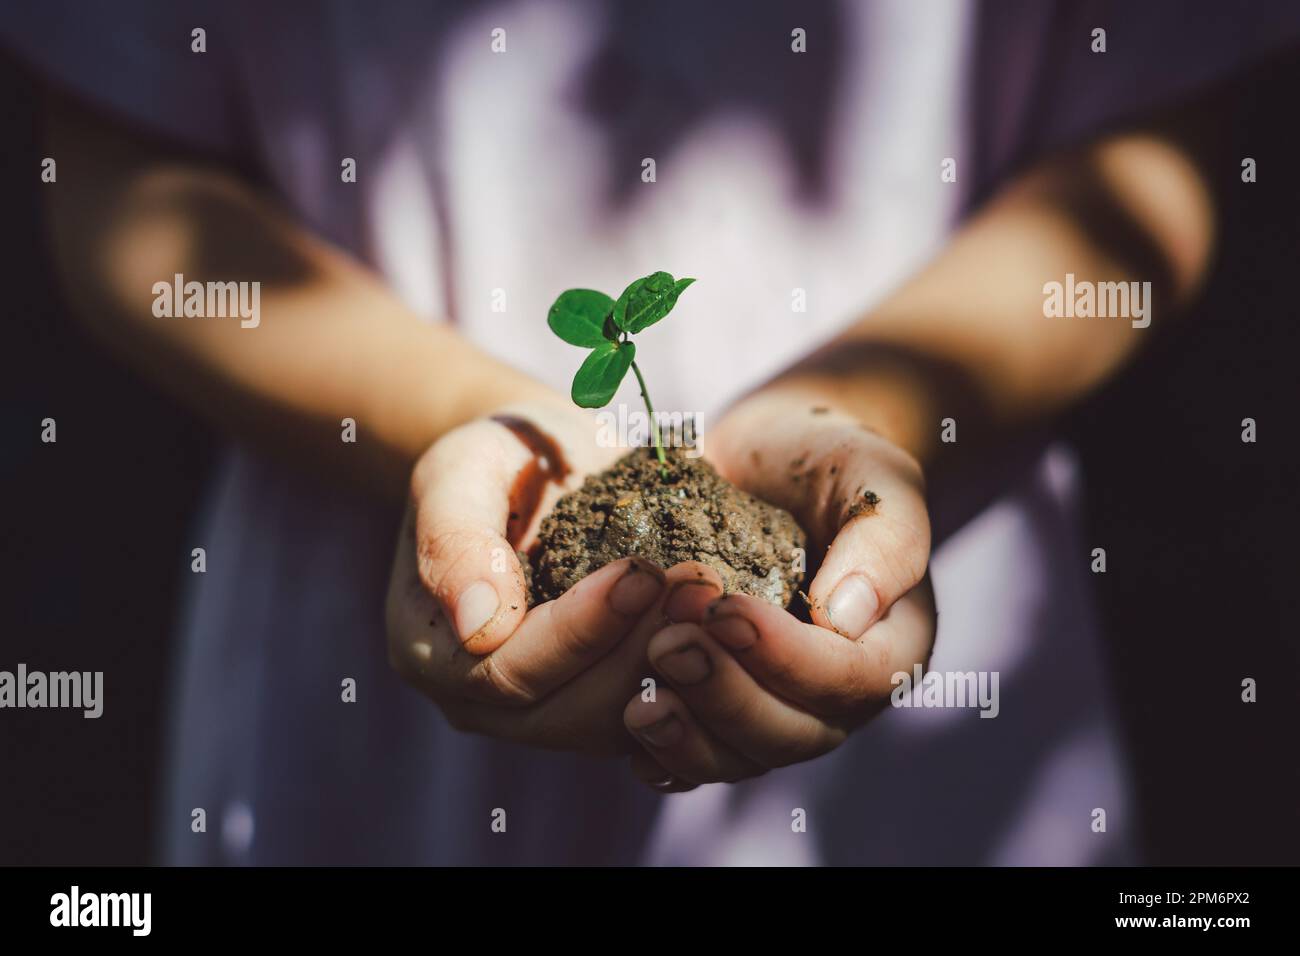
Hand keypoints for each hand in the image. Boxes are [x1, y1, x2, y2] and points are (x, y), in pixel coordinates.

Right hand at [386, 400, 701, 754]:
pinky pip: (652, 715)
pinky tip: (724, 627)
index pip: (509, 673)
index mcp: (431, 654)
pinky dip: (692, 679)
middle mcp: (482, 701)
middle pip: (569, 712)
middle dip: (640, 651)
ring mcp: (545, 710)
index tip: (641, 573)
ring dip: (676, 665)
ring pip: (617, 722)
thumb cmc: (494, 458)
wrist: (540, 462)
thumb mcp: (460, 472)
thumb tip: (478, 626)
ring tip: (715, 596)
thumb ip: (455, 542)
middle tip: (699, 587)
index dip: (580, 631)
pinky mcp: (602, 702)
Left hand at [623, 394, 935, 788]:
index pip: (849, 679)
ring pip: (739, 757)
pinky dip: (662, 751)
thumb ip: (883, 538)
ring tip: (636, 700)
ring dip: (686, 737)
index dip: (786, 657)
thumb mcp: (872, 473)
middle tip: (666, 644)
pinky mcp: (720, 709)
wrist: (763, 461)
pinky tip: (624, 722)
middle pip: (792, 734)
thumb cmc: (826, 458)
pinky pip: (695, 756)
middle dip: (725, 695)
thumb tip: (846, 618)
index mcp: (892, 647)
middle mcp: (837, 695)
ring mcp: (777, 709)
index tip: (725, 611)